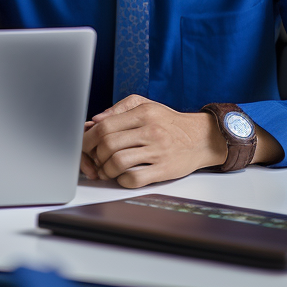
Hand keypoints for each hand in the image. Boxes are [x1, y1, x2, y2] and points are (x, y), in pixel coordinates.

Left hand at [80, 95, 226, 187]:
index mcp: (143, 113)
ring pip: (118, 162)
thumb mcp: (146, 106)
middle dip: (94, 154)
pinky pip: (135, 178)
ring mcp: (158, 151)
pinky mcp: (165, 169)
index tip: (84, 144)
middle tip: (94, 159)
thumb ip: (119, 110)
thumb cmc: (169, 122)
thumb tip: (95, 121)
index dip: (89, 137)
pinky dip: (122, 180)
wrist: (202, 137)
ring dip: (105, 169)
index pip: (105, 126)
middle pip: (108, 144)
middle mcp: (150, 131)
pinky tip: (121, 176)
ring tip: (105, 169)